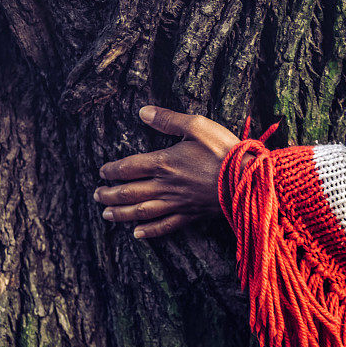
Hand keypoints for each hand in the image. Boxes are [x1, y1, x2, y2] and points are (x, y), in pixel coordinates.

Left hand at [94, 106, 239, 237]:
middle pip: (129, 192)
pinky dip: (149, 231)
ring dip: (121, 214)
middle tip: (97, 195)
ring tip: (106, 214)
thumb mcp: (198, 126)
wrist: (248, 180)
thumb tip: (143, 112)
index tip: (102, 172)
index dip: (112, 170)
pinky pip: (165, 226)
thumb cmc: (225, 151)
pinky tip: (138, 234)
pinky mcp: (190, 215)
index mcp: (164, 162)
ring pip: (141, 211)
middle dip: (110, 194)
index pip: (129, 167)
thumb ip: (169, 119)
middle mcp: (165, 185)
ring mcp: (177, 203)